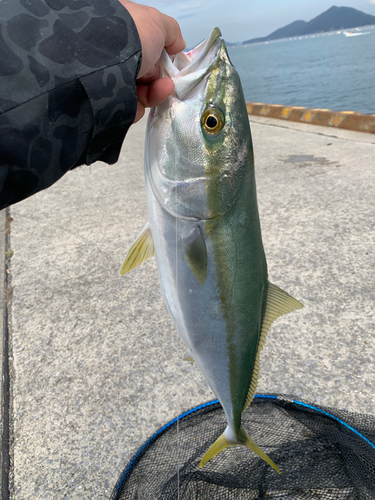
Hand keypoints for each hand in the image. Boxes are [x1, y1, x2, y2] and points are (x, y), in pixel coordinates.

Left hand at [120, 1, 185, 122]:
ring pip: (140, 91)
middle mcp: (112, 55)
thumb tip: (178, 44)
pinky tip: (144, 98)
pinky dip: (141, 105)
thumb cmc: (131, 35)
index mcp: (120, 33)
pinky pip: (130, 107)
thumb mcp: (156, 22)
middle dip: (160, 77)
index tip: (170, 60)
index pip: (144, 47)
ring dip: (157, 91)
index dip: (159, 55)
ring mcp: (110, 79)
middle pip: (144, 71)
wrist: (107, 61)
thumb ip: (171, 31)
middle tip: (168, 80)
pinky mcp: (108, 101)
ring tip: (163, 88)